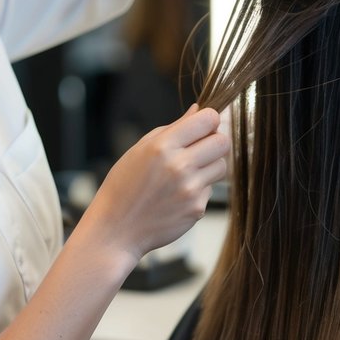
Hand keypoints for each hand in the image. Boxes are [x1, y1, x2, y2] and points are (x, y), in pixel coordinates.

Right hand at [87, 105, 228, 259]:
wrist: (115, 230)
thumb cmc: (124, 186)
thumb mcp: (139, 150)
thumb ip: (173, 128)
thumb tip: (198, 109)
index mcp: (162, 146)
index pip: (208, 119)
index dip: (210, 120)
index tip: (204, 126)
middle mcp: (179, 166)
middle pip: (223, 141)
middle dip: (215, 141)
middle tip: (201, 148)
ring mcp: (190, 189)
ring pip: (222, 166)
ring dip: (210, 165)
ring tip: (186, 173)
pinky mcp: (196, 209)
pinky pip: (210, 189)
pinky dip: (199, 189)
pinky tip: (177, 195)